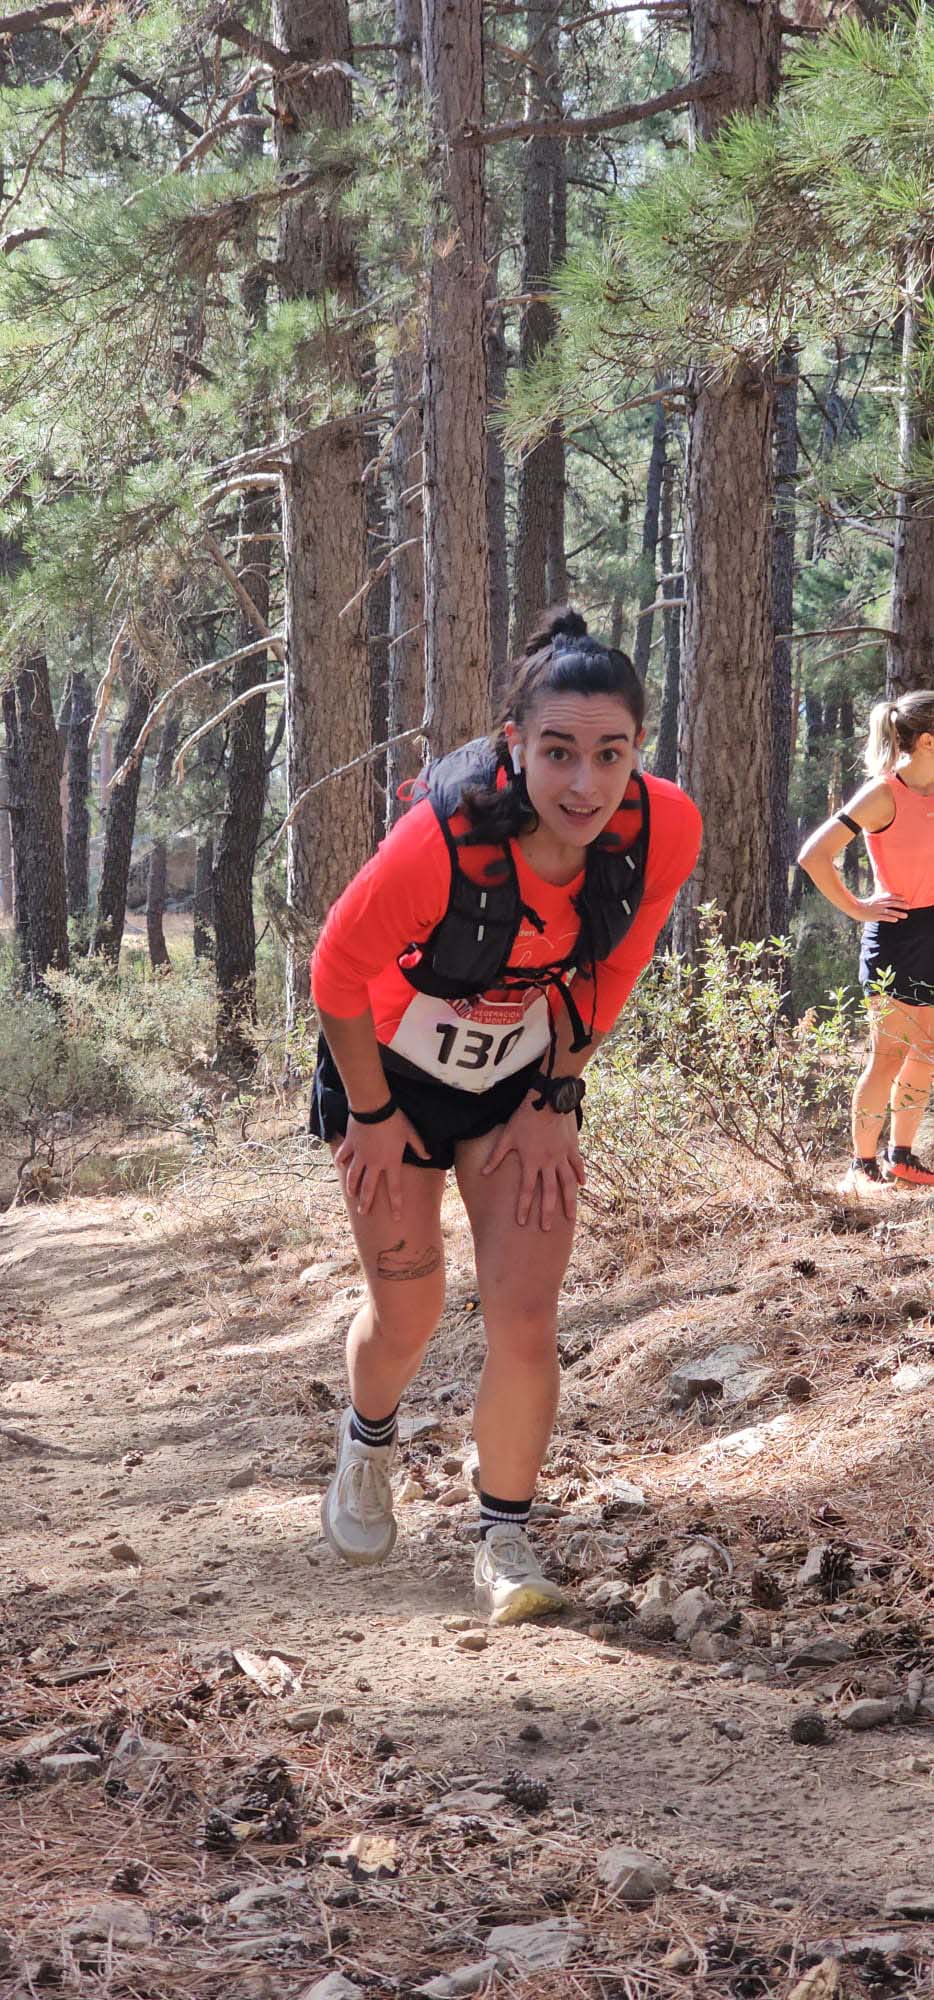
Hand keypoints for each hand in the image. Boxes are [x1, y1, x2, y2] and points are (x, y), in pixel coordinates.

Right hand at [336, 1110, 430, 1219]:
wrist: (373, 1107)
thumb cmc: (394, 1119)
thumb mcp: (410, 1133)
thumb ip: (418, 1147)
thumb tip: (428, 1157)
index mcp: (391, 1162)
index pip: (395, 1188)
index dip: (396, 1204)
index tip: (396, 1217)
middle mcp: (374, 1163)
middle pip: (369, 1188)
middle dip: (366, 1202)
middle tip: (363, 1213)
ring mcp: (360, 1155)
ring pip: (353, 1176)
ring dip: (351, 1187)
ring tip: (351, 1195)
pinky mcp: (350, 1145)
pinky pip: (343, 1157)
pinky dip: (340, 1162)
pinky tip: (339, 1167)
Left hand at [481, 1093, 585, 1230]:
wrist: (547, 1100)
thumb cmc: (524, 1117)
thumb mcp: (507, 1136)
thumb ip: (496, 1156)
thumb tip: (484, 1172)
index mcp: (531, 1161)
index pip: (527, 1190)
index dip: (524, 1207)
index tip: (522, 1222)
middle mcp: (548, 1162)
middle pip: (549, 1193)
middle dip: (548, 1212)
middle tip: (548, 1228)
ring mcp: (562, 1156)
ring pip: (568, 1183)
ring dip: (569, 1201)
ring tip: (571, 1216)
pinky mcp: (572, 1148)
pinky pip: (577, 1165)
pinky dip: (580, 1176)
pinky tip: (582, 1186)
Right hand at [860, 892, 908, 922]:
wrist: (855, 908)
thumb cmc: (864, 904)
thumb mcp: (873, 899)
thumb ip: (880, 898)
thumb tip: (886, 897)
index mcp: (879, 898)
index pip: (891, 896)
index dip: (898, 897)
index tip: (905, 899)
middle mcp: (880, 903)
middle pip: (893, 903)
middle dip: (902, 905)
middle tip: (909, 907)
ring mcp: (878, 910)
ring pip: (891, 911)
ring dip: (899, 913)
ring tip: (906, 916)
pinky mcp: (875, 916)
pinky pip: (884, 917)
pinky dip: (890, 918)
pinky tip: (896, 920)